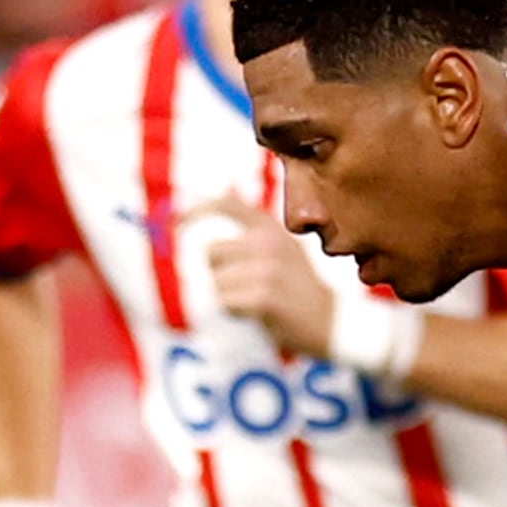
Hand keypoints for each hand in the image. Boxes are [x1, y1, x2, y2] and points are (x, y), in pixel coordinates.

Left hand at [190, 190, 336, 363]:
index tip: (175, 223)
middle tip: (243, 284)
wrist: (331, 321)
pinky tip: (253, 313)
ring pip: (216, 280)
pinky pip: (225, 302)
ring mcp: (266, 270)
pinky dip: (233, 312)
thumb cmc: (300, 285)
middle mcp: (268, 243)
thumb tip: (226, 184)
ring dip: (226, 295)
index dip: (194, 212)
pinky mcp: (264, 297)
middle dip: (218, 271)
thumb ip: (252, 218)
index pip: (224, 205)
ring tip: (251, 300)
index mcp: (271, 228)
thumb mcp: (283, 243)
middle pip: (212, 251)